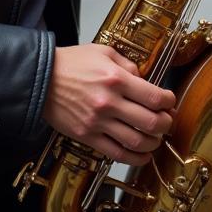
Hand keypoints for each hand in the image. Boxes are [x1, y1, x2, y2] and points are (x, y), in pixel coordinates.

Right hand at [42, 44, 175, 164]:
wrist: (42, 79)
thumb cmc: (72, 63)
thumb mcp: (104, 52)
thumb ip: (128, 65)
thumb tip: (144, 79)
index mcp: (115, 79)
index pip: (153, 97)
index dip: (168, 101)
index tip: (170, 101)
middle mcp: (109, 103)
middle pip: (150, 122)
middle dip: (166, 123)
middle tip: (167, 120)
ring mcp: (98, 123)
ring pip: (136, 141)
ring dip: (153, 142)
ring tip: (157, 138)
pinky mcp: (87, 137)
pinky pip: (116, 153)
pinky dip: (134, 158)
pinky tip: (143, 156)